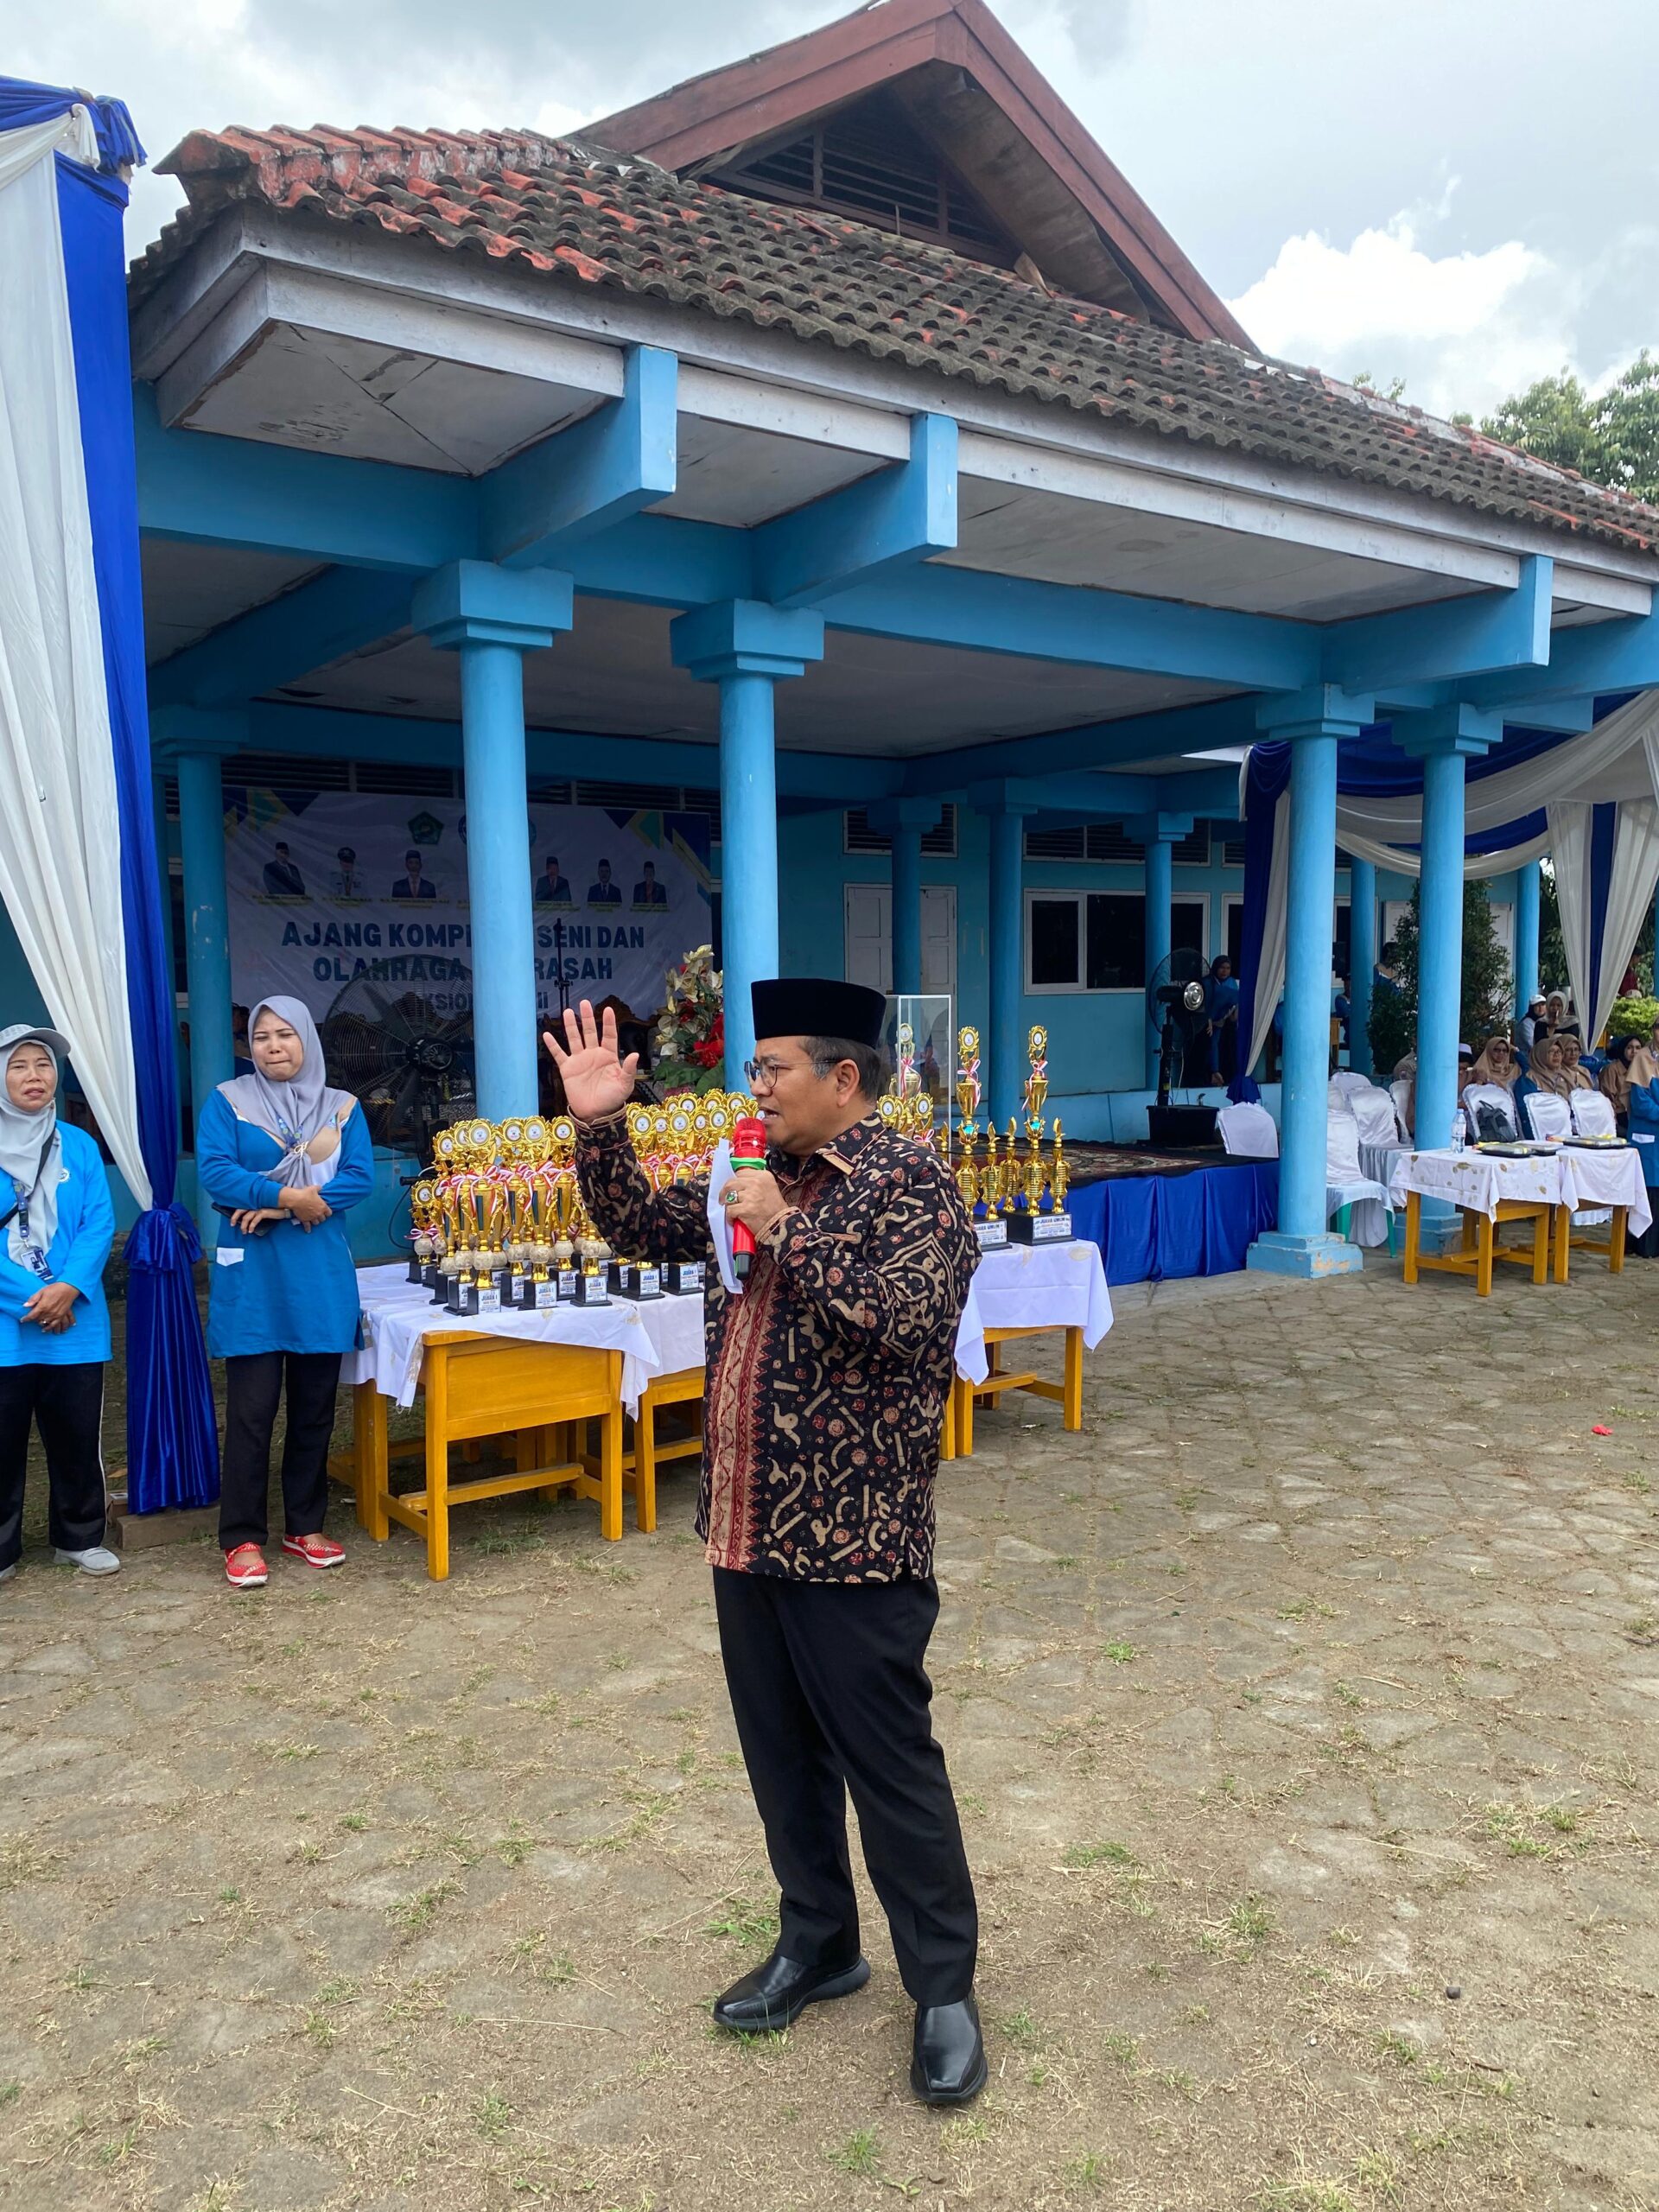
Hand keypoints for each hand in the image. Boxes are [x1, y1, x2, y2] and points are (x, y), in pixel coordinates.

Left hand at [23, 1282, 77, 1333]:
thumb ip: (33, 1299)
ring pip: (44, 1323)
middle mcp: (48, 1312)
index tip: (22, 1320)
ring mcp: (55, 1315)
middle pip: (37, 1320)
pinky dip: (49, 1328)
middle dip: (33, 1319)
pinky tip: (45, 1329)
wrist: (68, 1288)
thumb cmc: (54, 1288)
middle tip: (32, 1318)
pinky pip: (54, 1325)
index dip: (26, 1318)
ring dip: (40, 1324)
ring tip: (38, 1324)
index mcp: (42, 1306)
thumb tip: (25, 1306)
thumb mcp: (42, 1291)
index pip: (31, 1315)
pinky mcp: (61, 1316)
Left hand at [231, 1207, 284, 1234]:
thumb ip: (257, 1212)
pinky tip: (251, 1231)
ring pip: (246, 1217)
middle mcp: (255, 1204)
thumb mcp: (264, 1209)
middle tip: (232, 1224)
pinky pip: (255, 1220)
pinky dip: (251, 1226)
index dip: (235, 1212)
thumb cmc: (275, 1209)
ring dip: (243, 1226)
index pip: (241, 1206)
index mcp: (254, 1202)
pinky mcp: (264, 1212)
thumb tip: (249, 1220)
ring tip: (244, 1232)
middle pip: (240, 1210)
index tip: (232, 1219)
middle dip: (234, 1217)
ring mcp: (259, 1207)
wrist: (286, 1207)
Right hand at [279, 1186, 331, 1226]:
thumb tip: (320, 1187)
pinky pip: (307, 1226)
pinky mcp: (305, 1220)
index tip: (326, 1212)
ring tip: (314, 1220)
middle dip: (321, 1217)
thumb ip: (319, 1188)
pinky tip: (308, 1231)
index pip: (329, 1213)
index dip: (328, 1213)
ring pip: (316, 1223)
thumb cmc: (305, 1193)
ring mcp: (312, 1217)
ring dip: (316, 1221)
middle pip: (323, 1219)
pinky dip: (308, 1229)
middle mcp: (318, 1213)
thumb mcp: (314, 1188)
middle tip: (319, 1215)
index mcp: (323, 1206)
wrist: (295, 1199)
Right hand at [543, 1001, 638, 1121]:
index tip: (608, 1009)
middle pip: (589, 1032)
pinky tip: (547, 1034)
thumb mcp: (624, 1085)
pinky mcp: (568, 1069)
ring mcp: (580, 1060)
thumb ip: (628, 1069)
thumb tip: (635, 1054)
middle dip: (587, 1018)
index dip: (608, 1023)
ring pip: (574, 1039)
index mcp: (608, 1056)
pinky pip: (559, 1054)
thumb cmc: (613, 1099)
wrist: (596, 1114)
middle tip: (584, 1003)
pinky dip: (553, 1045)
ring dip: (570, 1026)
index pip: (609, 1035)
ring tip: (567, 1012)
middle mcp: (593, 1055)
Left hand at [720, 1168, 787, 1239]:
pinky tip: (734, 1219)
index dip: (735, 1182)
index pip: (740, 1173)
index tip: (733, 1189)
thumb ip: (755, 1182)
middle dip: (724, 1192)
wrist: (781, 1225)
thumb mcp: (770, 1187)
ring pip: (729, 1197)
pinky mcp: (745, 1209)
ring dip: (728, 1204)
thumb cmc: (775, 1209)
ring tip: (732, 1210)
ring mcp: (750, 1196)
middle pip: (731, 1183)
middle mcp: (757, 1183)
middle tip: (723, 1199)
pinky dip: (729, 1216)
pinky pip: (729, 1210)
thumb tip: (738, 1182)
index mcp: (763, 1176)